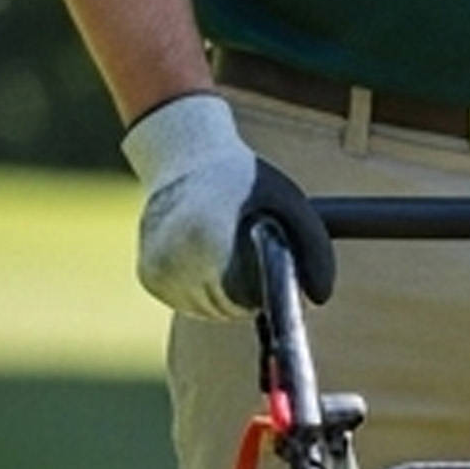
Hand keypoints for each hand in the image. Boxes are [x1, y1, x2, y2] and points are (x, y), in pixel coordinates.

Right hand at [121, 92, 337, 318]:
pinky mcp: (149, 278)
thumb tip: (320, 298)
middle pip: (229, 308)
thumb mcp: (288, 200)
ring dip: (227, 294)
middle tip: (250, 254)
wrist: (185, 157)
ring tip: (229, 251)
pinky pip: (189, 303)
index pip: (248, 298)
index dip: (265, 287)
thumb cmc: (243, 179)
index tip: (268, 263)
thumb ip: (315, 248)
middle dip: (249, 292)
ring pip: (209, 310)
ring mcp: (157, 270)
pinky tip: (208, 258)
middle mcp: (174, 257)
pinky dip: (204, 290)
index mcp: (206, 237)